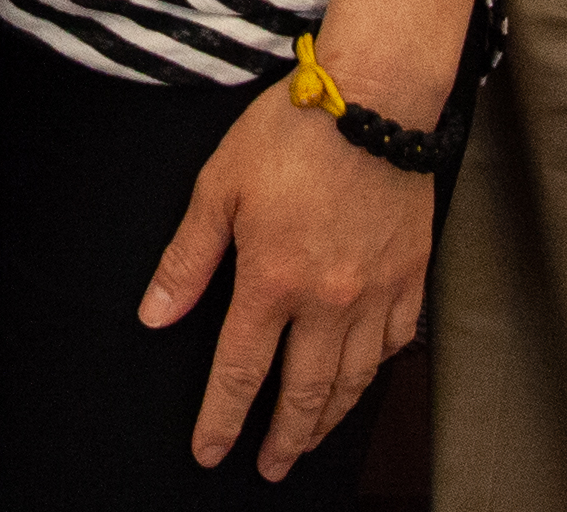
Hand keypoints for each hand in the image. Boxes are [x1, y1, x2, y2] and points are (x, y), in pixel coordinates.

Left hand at [141, 77, 436, 479]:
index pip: (239, 372)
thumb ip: (188, 259)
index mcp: (272, 280)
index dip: (221, 419)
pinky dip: (376, 372)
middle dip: (282, 441)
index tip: (210, 452)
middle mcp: (328, 301)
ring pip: (353, 381)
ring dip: (328, 420)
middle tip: (269, 468)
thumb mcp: (218, 187)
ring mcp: (375, 293)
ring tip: (309, 440)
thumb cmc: (292, 132)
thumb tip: (155, 314)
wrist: (374, 97)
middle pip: (303, 395)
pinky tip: (362, 379)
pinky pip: (396, 345)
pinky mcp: (411, 276)